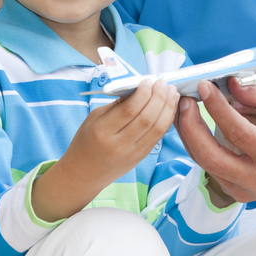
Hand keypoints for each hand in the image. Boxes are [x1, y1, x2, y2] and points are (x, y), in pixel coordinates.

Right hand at [33, 78, 178, 221]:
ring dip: (167, 108)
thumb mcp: (94, 118)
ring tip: (172, 92)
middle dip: (159, 97)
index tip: (148, 81)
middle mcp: (119, 144)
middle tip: (163, 83)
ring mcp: (132, 153)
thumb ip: (116, 104)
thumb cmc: (86, 141)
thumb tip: (137, 88)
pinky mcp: (141, 158)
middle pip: (147, 118)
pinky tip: (168, 108)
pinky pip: (158, 137)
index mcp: (103, 131)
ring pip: (157, 128)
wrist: (84, 174)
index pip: (129, 110)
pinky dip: (166, 120)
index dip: (143, 93)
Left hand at [176, 77, 255, 203]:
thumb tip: (232, 85)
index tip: (205, 86)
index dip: (218, 108)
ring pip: (202, 161)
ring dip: (189, 132)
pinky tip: (194, 121)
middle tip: (184, 99)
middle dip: (190, 125)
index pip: (239, 132)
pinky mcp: (232, 190)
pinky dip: (197, 141)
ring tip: (185, 105)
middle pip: (209, 156)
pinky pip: (207, 164)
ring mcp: (242, 191)